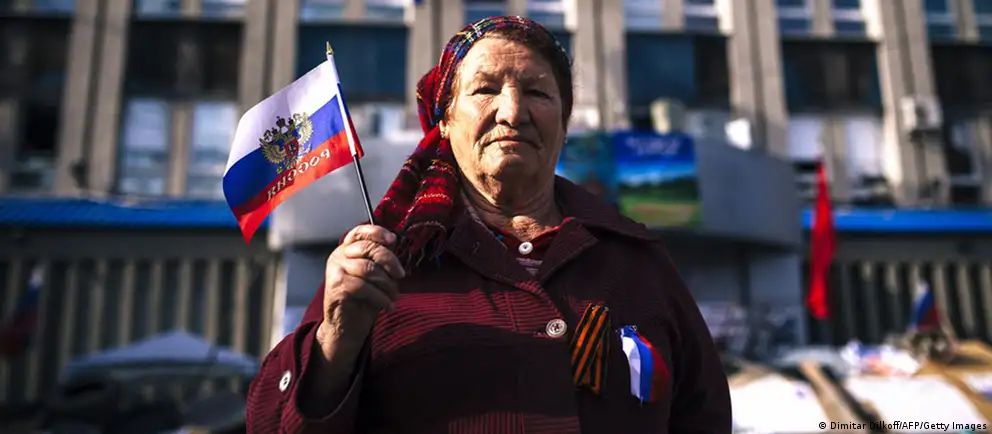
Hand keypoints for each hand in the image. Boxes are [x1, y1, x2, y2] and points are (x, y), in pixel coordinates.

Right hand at [316, 225, 404, 362]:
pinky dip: (381, 297)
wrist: (347, 327)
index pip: (360, 232)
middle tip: (401, 275)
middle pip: (368, 248)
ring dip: (387, 284)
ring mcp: (335, 271)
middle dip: (390, 261)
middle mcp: (338, 256)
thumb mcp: (376, 276)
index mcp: (347, 249)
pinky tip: (388, 306)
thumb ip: (381, 259)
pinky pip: (364, 287)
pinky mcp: (336, 287)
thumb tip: (395, 242)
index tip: (393, 240)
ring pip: (368, 269)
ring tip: (394, 296)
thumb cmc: (364, 300)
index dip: (377, 232)